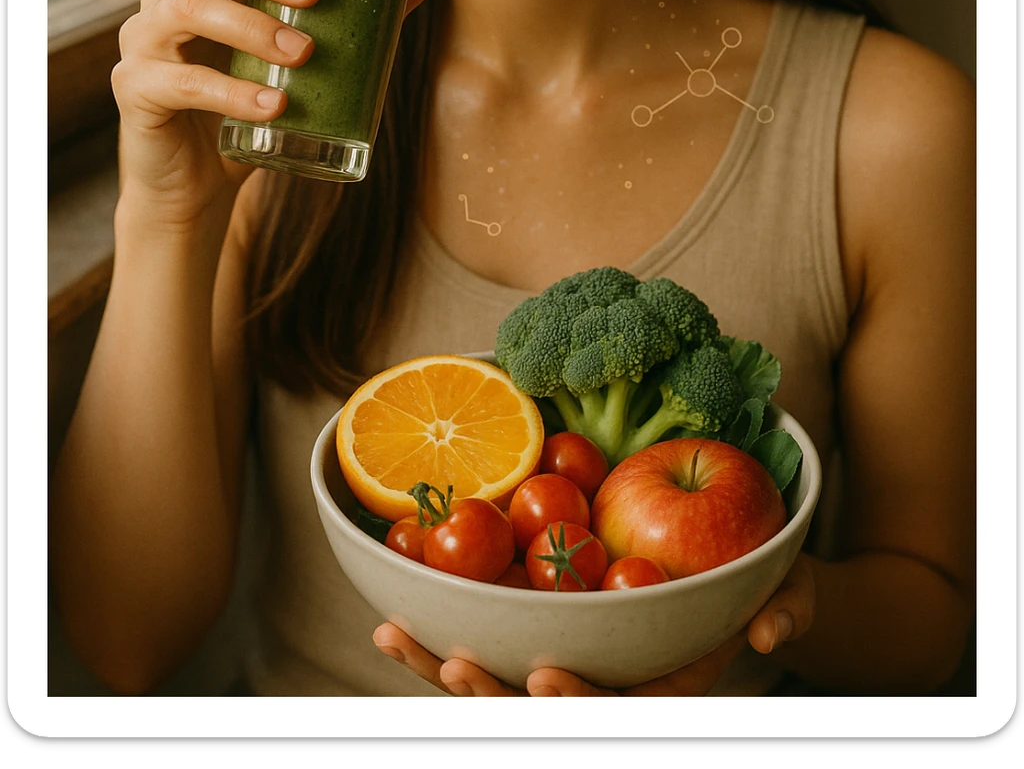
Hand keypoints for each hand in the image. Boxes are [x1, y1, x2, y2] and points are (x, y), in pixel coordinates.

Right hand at [113, 0, 431, 224]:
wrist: (195, 186)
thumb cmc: (247, 106)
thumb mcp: (299, 60)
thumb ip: (346, 19)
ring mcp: (143, 42)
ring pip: (189, 10)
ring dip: (253, 27)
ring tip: (303, 54)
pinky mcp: (136, 90)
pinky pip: (183, 81)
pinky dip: (233, 92)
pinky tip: (274, 106)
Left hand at [372, 553, 814, 696]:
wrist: (737, 579)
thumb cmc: (769, 587)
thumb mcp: (791, 593)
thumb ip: (787, 611)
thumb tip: (769, 637)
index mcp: (660, 692)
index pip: (616, 714)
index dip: (579, 708)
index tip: (544, 682)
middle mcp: (606, 687)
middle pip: (536, 711)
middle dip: (489, 697)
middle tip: (450, 662)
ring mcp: (567, 664)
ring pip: (493, 687)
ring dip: (439, 667)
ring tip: (392, 635)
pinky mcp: (538, 634)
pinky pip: (484, 643)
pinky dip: (437, 633)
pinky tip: (392, 612)